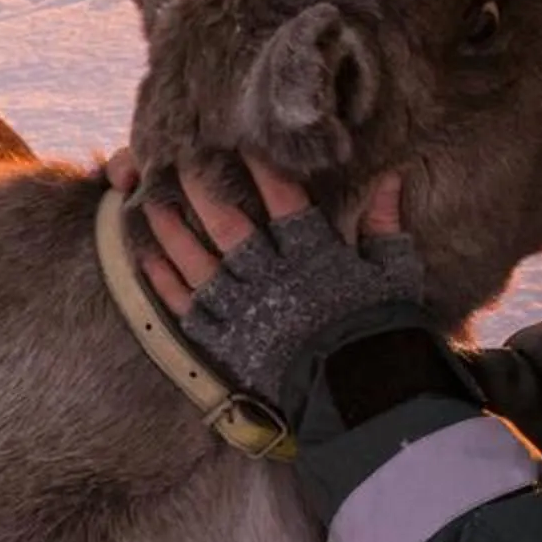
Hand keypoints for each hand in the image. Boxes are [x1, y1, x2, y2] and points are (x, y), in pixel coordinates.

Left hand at [128, 153, 424, 399]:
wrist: (357, 396)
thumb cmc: (380, 332)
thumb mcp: (395, 275)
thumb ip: (385, 225)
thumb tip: (391, 178)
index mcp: (314, 256)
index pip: (283, 200)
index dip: (262, 169)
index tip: (244, 144)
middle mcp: (272, 277)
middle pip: (228, 224)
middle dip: (202, 190)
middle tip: (180, 161)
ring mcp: (243, 311)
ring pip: (196, 261)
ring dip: (171, 229)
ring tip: (151, 202)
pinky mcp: (225, 342)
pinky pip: (185, 305)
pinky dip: (163, 280)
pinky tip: (146, 257)